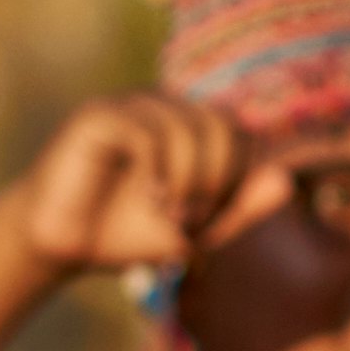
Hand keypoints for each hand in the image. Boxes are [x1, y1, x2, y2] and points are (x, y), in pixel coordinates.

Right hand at [13, 93, 286, 275]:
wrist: (63, 245)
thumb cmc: (131, 232)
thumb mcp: (200, 228)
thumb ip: (244, 207)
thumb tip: (286, 179)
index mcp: (195, 125)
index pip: (247, 137)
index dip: (243, 181)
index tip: (217, 220)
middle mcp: (167, 106)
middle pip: (226, 126)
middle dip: (221, 180)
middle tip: (195, 220)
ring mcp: (132, 105)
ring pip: (191, 127)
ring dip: (191, 180)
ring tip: (171, 213)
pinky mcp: (99, 115)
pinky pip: (149, 132)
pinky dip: (159, 170)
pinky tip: (149, 196)